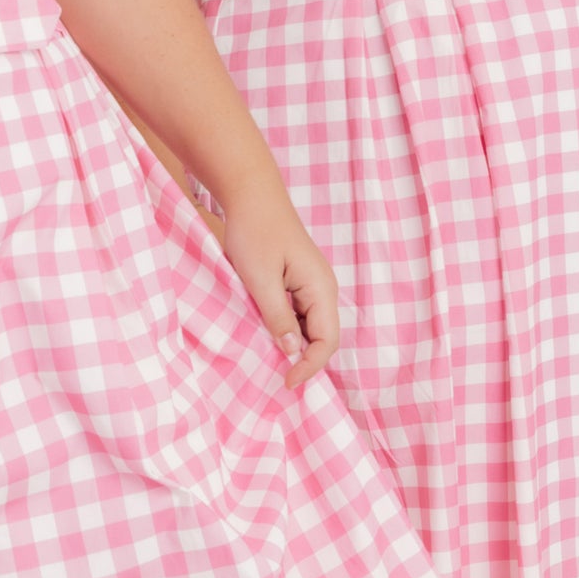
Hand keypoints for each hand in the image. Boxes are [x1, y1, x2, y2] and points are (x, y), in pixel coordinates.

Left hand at [220, 184, 340, 388]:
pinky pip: (297, 313)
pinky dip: (285, 328)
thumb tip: (291, 352)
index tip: (286, 382)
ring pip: (308, 327)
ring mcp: (311, 284)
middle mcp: (323, 288)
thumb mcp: (260, 279)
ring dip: (292, 344)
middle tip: (275, 376)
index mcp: (321, 288)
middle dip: (303, 359)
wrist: (251, 195)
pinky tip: (265, 333)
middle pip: (322, 337)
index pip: (327, 341)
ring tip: (267, 358)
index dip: (310, 366)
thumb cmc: (255, 232)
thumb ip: (277, 317)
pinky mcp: (297, 280)